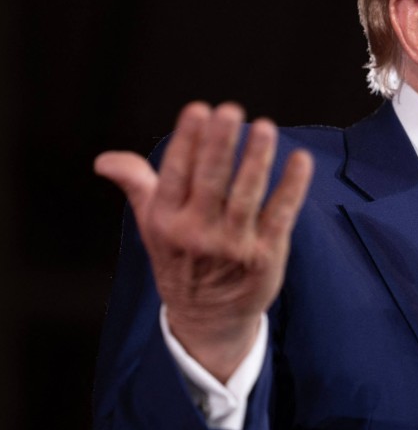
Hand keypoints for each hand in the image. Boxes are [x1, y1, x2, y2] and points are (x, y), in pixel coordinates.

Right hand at [95, 102, 312, 381]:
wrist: (207, 319)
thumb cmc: (180, 258)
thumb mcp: (152, 224)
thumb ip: (136, 184)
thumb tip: (104, 160)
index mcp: (166, 220)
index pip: (175, 174)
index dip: (187, 141)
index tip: (198, 110)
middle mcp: (197, 232)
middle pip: (211, 181)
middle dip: (220, 144)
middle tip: (230, 110)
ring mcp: (233, 245)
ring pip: (246, 196)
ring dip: (256, 160)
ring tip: (266, 128)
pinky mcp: (266, 256)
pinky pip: (281, 216)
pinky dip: (292, 187)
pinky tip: (301, 160)